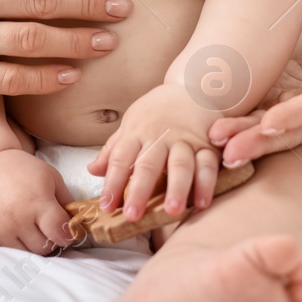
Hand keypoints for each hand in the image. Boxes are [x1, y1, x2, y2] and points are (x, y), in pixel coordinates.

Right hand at [0, 149, 75, 253]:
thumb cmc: (22, 170)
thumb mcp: (51, 177)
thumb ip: (67, 202)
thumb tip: (78, 225)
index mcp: (37, 203)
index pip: (60, 235)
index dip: (66, 234)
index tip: (64, 229)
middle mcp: (18, 219)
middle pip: (45, 248)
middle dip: (49, 239)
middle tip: (44, 226)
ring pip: (26, 253)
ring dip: (31, 243)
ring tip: (26, 224)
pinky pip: (6, 252)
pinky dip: (12, 243)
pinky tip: (10, 226)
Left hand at [89, 83, 221, 222]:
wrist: (193, 87)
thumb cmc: (157, 111)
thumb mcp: (131, 123)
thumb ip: (114, 149)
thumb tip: (93, 170)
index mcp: (137, 131)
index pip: (121, 159)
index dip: (112, 183)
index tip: (106, 206)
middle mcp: (160, 136)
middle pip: (148, 165)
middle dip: (140, 191)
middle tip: (133, 215)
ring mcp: (185, 140)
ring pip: (181, 165)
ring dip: (177, 188)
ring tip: (172, 211)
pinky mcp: (208, 144)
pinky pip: (208, 164)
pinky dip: (207, 183)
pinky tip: (202, 202)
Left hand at [209, 6, 301, 163]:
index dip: (300, 116)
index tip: (273, 124)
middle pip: (292, 130)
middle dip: (261, 141)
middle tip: (227, 150)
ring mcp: (300, 115)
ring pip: (269, 134)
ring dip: (242, 141)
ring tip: (212, 145)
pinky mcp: (279, 111)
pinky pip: (256, 127)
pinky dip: (234, 133)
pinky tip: (205, 137)